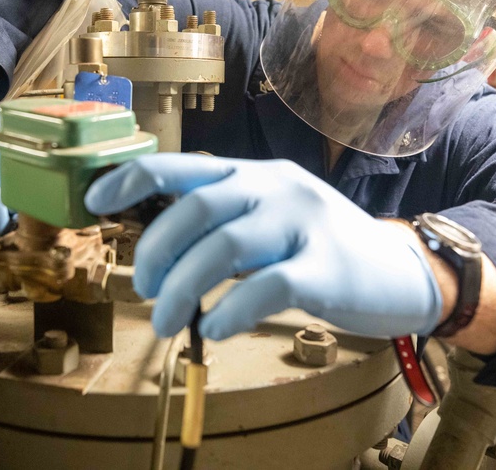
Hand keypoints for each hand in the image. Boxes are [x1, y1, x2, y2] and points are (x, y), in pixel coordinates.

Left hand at [85, 154, 441, 339]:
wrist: (401, 270)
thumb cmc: (321, 247)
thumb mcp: (271, 215)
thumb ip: (225, 219)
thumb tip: (159, 247)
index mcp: (255, 174)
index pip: (182, 165)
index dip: (132, 179)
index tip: (94, 202)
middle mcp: (276, 188)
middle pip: (196, 208)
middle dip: (154, 251)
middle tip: (143, 289)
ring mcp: (304, 223)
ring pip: (224, 247)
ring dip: (181, 288)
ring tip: (166, 321)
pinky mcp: (327, 268)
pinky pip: (267, 286)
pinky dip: (230, 311)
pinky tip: (214, 331)